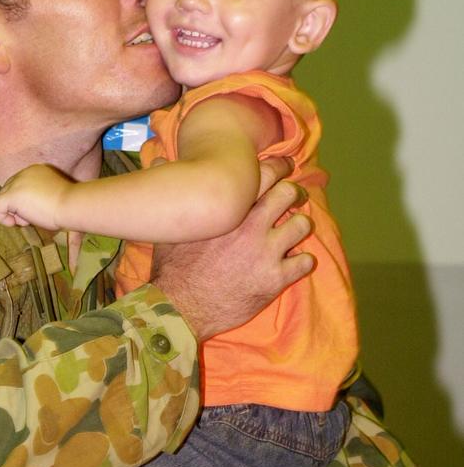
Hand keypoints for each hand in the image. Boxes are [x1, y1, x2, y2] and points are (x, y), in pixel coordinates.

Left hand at [0, 164, 70, 229]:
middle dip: (18, 207)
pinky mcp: (11, 195)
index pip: (20, 185)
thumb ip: (39, 197)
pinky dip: (2, 218)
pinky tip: (15, 223)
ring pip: (4, 200)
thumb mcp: (54, 196)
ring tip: (29, 220)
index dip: (24, 201)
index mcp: (36, 170)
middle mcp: (24, 173)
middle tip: (33, 218)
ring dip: (14, 213)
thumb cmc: (69, 204)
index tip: (37, 211)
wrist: (72, 205)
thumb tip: (26, 213)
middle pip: (9, 191)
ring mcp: (17, 183)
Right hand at [151, 156, 313, 339]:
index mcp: (229, 210)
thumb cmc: (173, 267)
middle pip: (288, 194)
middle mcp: (252, 226)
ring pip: (302, 226)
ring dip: (301, 226)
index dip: (277, 167)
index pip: (262, 174)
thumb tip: (160, 159)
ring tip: (296, 230)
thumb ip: (175, 192)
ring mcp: (266, 253)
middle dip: (295, 193)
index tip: (282, 168)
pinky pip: (305, 262)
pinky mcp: (275, 279)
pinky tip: (297, 262)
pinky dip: (304, 261)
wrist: (180, 307)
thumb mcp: (170, 225)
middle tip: (295, 197)